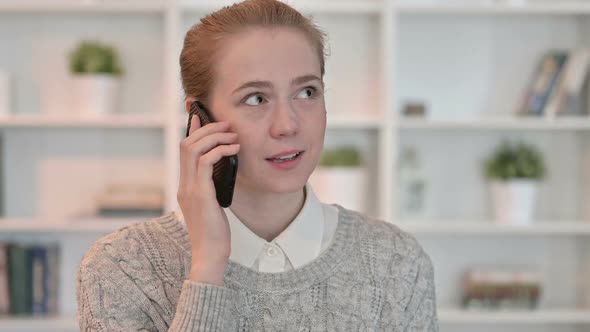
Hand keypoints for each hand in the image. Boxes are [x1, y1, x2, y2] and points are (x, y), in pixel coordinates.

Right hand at [177, 113, 239, 285]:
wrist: (209, 254)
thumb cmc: (214, 233)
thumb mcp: (212, 205)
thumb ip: (211, 188)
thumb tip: (222, 170)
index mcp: (185, 186)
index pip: (184, 151)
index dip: (192, 131)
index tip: (202, 117)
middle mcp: (183, 185)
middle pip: (186, 144)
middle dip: (206, 129)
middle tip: (226, 125)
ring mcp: (189, 189)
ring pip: (193, 149)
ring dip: (214, 136)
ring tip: (232, 134)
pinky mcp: (200, 195)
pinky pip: (205, 162)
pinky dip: (219, 150)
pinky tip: (234, 149)